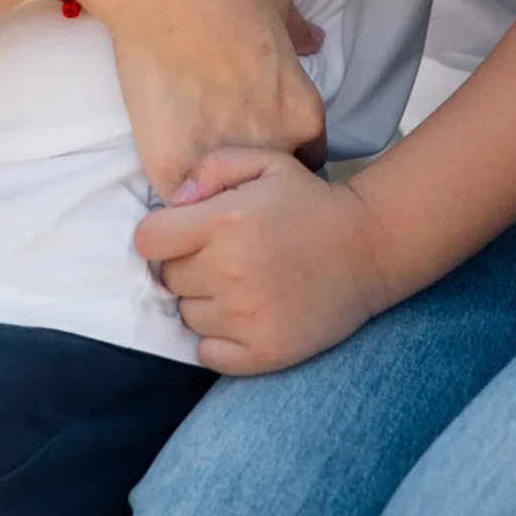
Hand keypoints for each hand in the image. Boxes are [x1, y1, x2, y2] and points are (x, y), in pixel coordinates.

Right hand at [75, 0, 325, 200]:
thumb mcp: (278, 2)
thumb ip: (299, 35)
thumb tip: (314, 43)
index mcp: (303, 112)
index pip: (310, 156)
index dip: (288, 150)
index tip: (265, 139)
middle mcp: (272, 145)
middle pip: (272, 185)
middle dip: (254, 174)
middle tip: (229, 151)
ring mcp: (223, 163)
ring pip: (226, 200)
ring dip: (215, 190)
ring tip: (198, 171)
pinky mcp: (174, 170)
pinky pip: (181, 202)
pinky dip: (176, 193)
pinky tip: (168, 168)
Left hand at [134, 147, 393, 373]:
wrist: (367, 249)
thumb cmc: (308, 202)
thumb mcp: (265, 162)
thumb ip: (212, 168)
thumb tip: (174, 204)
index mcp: (224, 222)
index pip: (148, 241)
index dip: (160, 235)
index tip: (181, 233)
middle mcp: (229, 272)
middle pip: (168, 279)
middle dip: (185, 264)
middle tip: (221, 255)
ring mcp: (245, 318)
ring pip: (187, 316)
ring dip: (203, 300)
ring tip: (239, 282)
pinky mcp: (262, 353)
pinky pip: (207, 353)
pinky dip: (216, 339)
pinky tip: (242, 314)